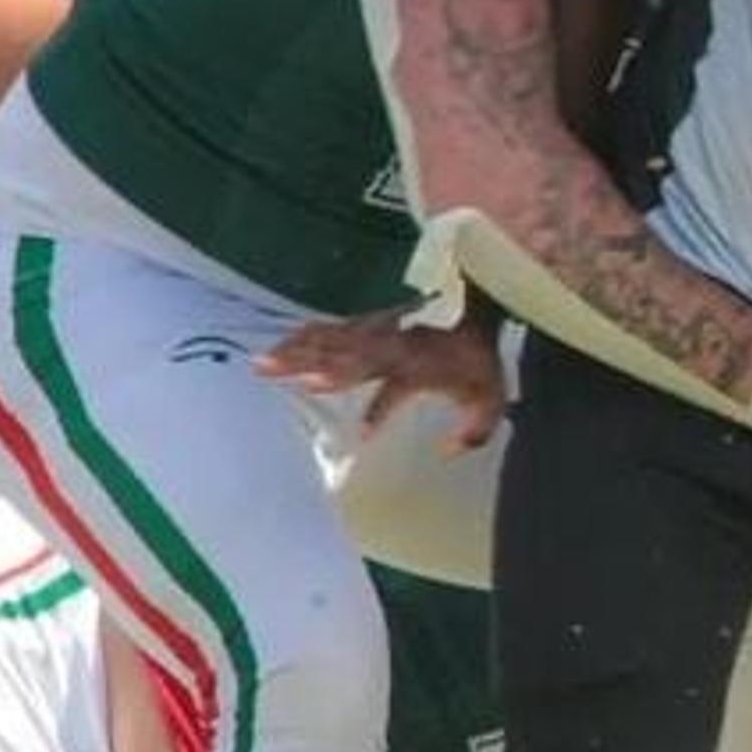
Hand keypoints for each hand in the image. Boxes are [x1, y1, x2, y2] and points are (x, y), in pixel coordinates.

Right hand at [259, 309, 507, 450]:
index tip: (362, 433)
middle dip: (306, 364)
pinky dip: (306, 335)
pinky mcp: (372, 322)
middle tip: (268, 371)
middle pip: (344, 356)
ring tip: (261, 361)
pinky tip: (282, 341)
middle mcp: (393, 347)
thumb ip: (475, 429)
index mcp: (420, 367)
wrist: (478, 301)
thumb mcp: (491, 396)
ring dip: (296, 350)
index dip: (380, 411)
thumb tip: (446, 450)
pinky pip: (333, 328)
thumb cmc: (480, 356)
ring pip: (331, 340)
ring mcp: (379, 331)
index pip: (394, 390)